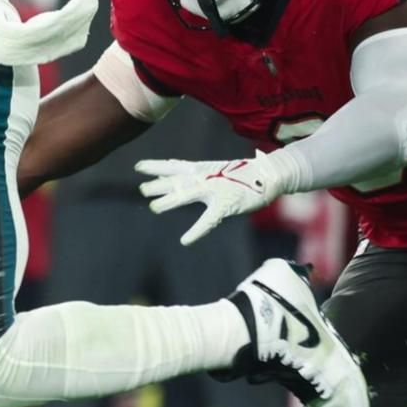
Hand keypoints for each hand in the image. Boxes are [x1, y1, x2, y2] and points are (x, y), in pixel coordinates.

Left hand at [136, 154, 284, 245]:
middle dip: (158, 185)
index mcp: (201, 170)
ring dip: (169, 201)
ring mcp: (214, 190)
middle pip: (176, 181)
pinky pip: (208, 220)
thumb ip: (191, 175)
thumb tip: (170, 176)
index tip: (138, 166)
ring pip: (187, 195)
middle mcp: (204, 178)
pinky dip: (196, 231)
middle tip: (142, 190)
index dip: (156, 166)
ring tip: (153, 208)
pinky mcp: (225, 205)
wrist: (267, 175)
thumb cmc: (239, 175)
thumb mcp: (212, 171)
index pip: (174, 166)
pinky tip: (185, 240)